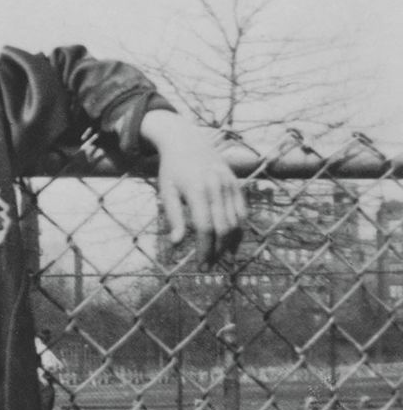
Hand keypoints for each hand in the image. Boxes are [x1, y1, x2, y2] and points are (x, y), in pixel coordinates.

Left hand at [140, 110, 246, 264]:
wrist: (187, 141)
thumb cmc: (172, 170)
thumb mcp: (166, 191)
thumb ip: (173, 217)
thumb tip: (176, 244)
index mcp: (198, 190)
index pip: (205, 227)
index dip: (204, 249)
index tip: (201, 266)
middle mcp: (217, 187)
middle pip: (223, 228)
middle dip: (217, 252)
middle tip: (208, 268)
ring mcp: (230, 185)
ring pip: (237, 222)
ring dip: (230, 244)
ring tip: (219, 259)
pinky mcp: (237, 185)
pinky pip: (243, 212)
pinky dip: (239, 229)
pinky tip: (232, 244)